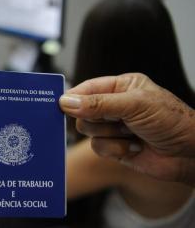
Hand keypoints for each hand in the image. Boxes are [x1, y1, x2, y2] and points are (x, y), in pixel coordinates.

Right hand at [59, 73, 194, 185]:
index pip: (87, 88)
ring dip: (109, 135)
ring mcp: (113, 127)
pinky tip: (134, 146)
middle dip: (98, 119)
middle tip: (117, 120)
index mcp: (120, 87)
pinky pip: (97, 148)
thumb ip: (98, 103)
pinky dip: (115, 148)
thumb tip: (66, 101)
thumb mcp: (134, 105)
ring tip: (131, 133)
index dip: (73, 97)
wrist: (189, 154)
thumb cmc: (170, 121)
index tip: (60, 105)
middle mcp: (114, 106)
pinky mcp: (114, 147)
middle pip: (82, 112)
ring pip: (88, 130)